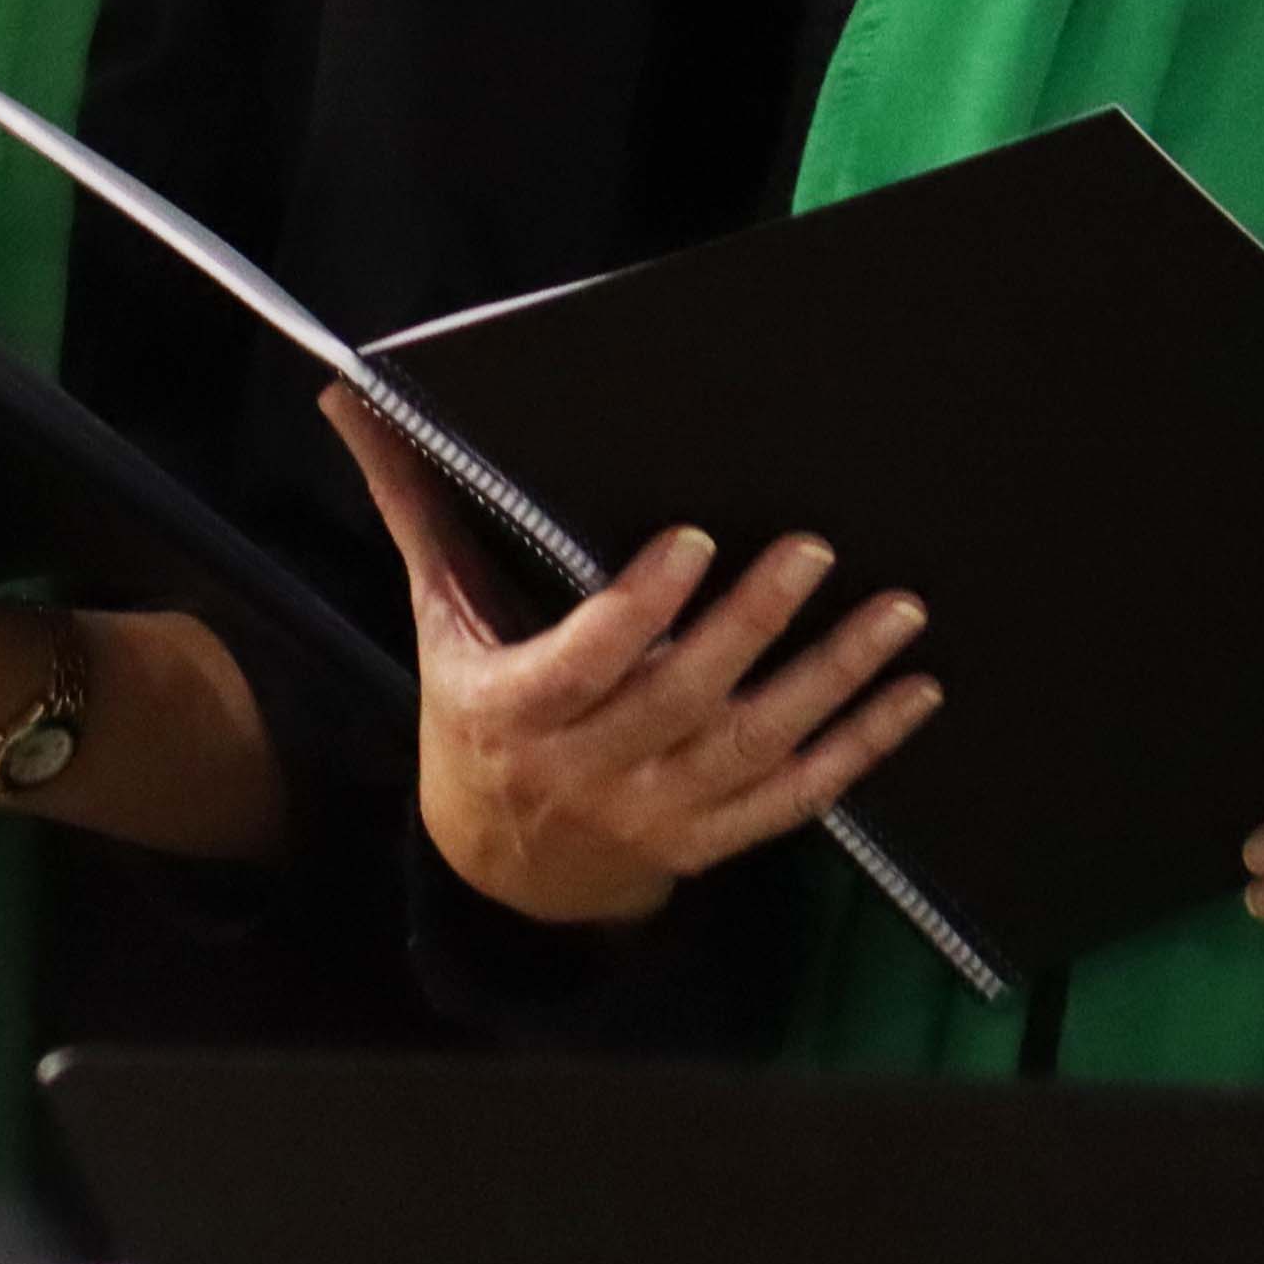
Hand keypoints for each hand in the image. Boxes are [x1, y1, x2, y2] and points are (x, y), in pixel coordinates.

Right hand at [325, 383, 934, 926]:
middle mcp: (589, 772)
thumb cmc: (471, 713)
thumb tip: (350, 394)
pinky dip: (862, 749)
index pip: (582, 663)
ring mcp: (659, 814)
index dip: (639, 608)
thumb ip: (416, 510)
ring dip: (833, 680)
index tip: (694, 538)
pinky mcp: (712, 840)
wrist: (502, 869)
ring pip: (756, 747)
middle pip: (682, 697)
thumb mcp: (436, 620)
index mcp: (513, 713)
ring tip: (897, 612)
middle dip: (754, 623)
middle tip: (814, 549)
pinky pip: (797, 799)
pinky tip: (913, 695)